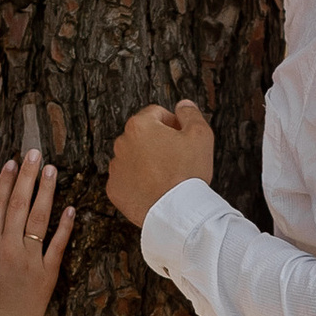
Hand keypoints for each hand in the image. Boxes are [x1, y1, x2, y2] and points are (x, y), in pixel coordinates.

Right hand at [0, 156, 71, 315]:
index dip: (5, 181)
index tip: (12, 161)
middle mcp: (7, 247)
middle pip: (18, 204)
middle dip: (27, 176)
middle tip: (35, 152)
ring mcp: (28, 261)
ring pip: (37, 219)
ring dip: (45, 192)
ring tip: (53, 170)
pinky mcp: (45, 276)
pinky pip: (57, 247)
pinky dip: (65, 227)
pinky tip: (71, 209)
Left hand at [108, 97, 213, 227]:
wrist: (176, 211)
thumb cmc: (188, 172)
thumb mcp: (200, 135)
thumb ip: (190, 113)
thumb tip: (183, 104)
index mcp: (140, 125)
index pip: (156, 113)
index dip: (173, 124)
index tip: (182, 138)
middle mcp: (122, 143)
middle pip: (142, 135)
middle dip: (158, 142)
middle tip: (177, 159)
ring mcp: (116, 167)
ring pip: (133, 157)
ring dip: (146, 162)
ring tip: (166, 176)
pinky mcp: (114, 189)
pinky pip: (126, 179)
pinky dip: (137, 182)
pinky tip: (154, 188)